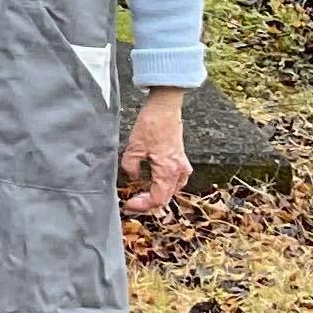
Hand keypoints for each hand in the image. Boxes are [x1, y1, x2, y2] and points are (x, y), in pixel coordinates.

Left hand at [119, 88, 191, 220]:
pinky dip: (167, 185)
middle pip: (165, 197)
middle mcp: (178, 171)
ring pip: (172, 190)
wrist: (165, 107)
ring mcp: (182, 165)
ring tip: (143, 194)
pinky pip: (177, 180)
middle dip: (148, 202)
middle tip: (133, 202)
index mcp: (167, 171)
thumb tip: (133, 177)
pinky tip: (158, 182)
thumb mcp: (133, 147)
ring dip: (159, 195)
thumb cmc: (151, 124)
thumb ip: (130, 166)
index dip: (142, 205)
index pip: (157, 199)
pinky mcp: (181, 158)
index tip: (129, 204)